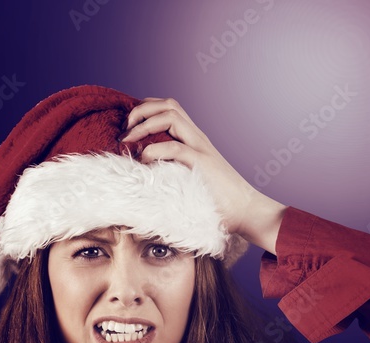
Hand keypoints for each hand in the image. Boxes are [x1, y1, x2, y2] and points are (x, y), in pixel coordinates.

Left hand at [121, 97, 286, 255]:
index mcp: (194, 139)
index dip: (146, 110)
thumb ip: (172, 168)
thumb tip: (143, 174)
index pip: (169, 108)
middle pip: (168, 105)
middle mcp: (197, 138)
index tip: (128, 128)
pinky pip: (174, 147)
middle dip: (141, 111)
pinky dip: (153, 151)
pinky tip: (144, 162)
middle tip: (124, 131)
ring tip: (128, 141)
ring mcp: (200, 148)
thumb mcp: (190, 177)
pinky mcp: (201, 163)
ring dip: (144, 125)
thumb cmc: (216, 200)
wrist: (245, 211)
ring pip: (171, 116)